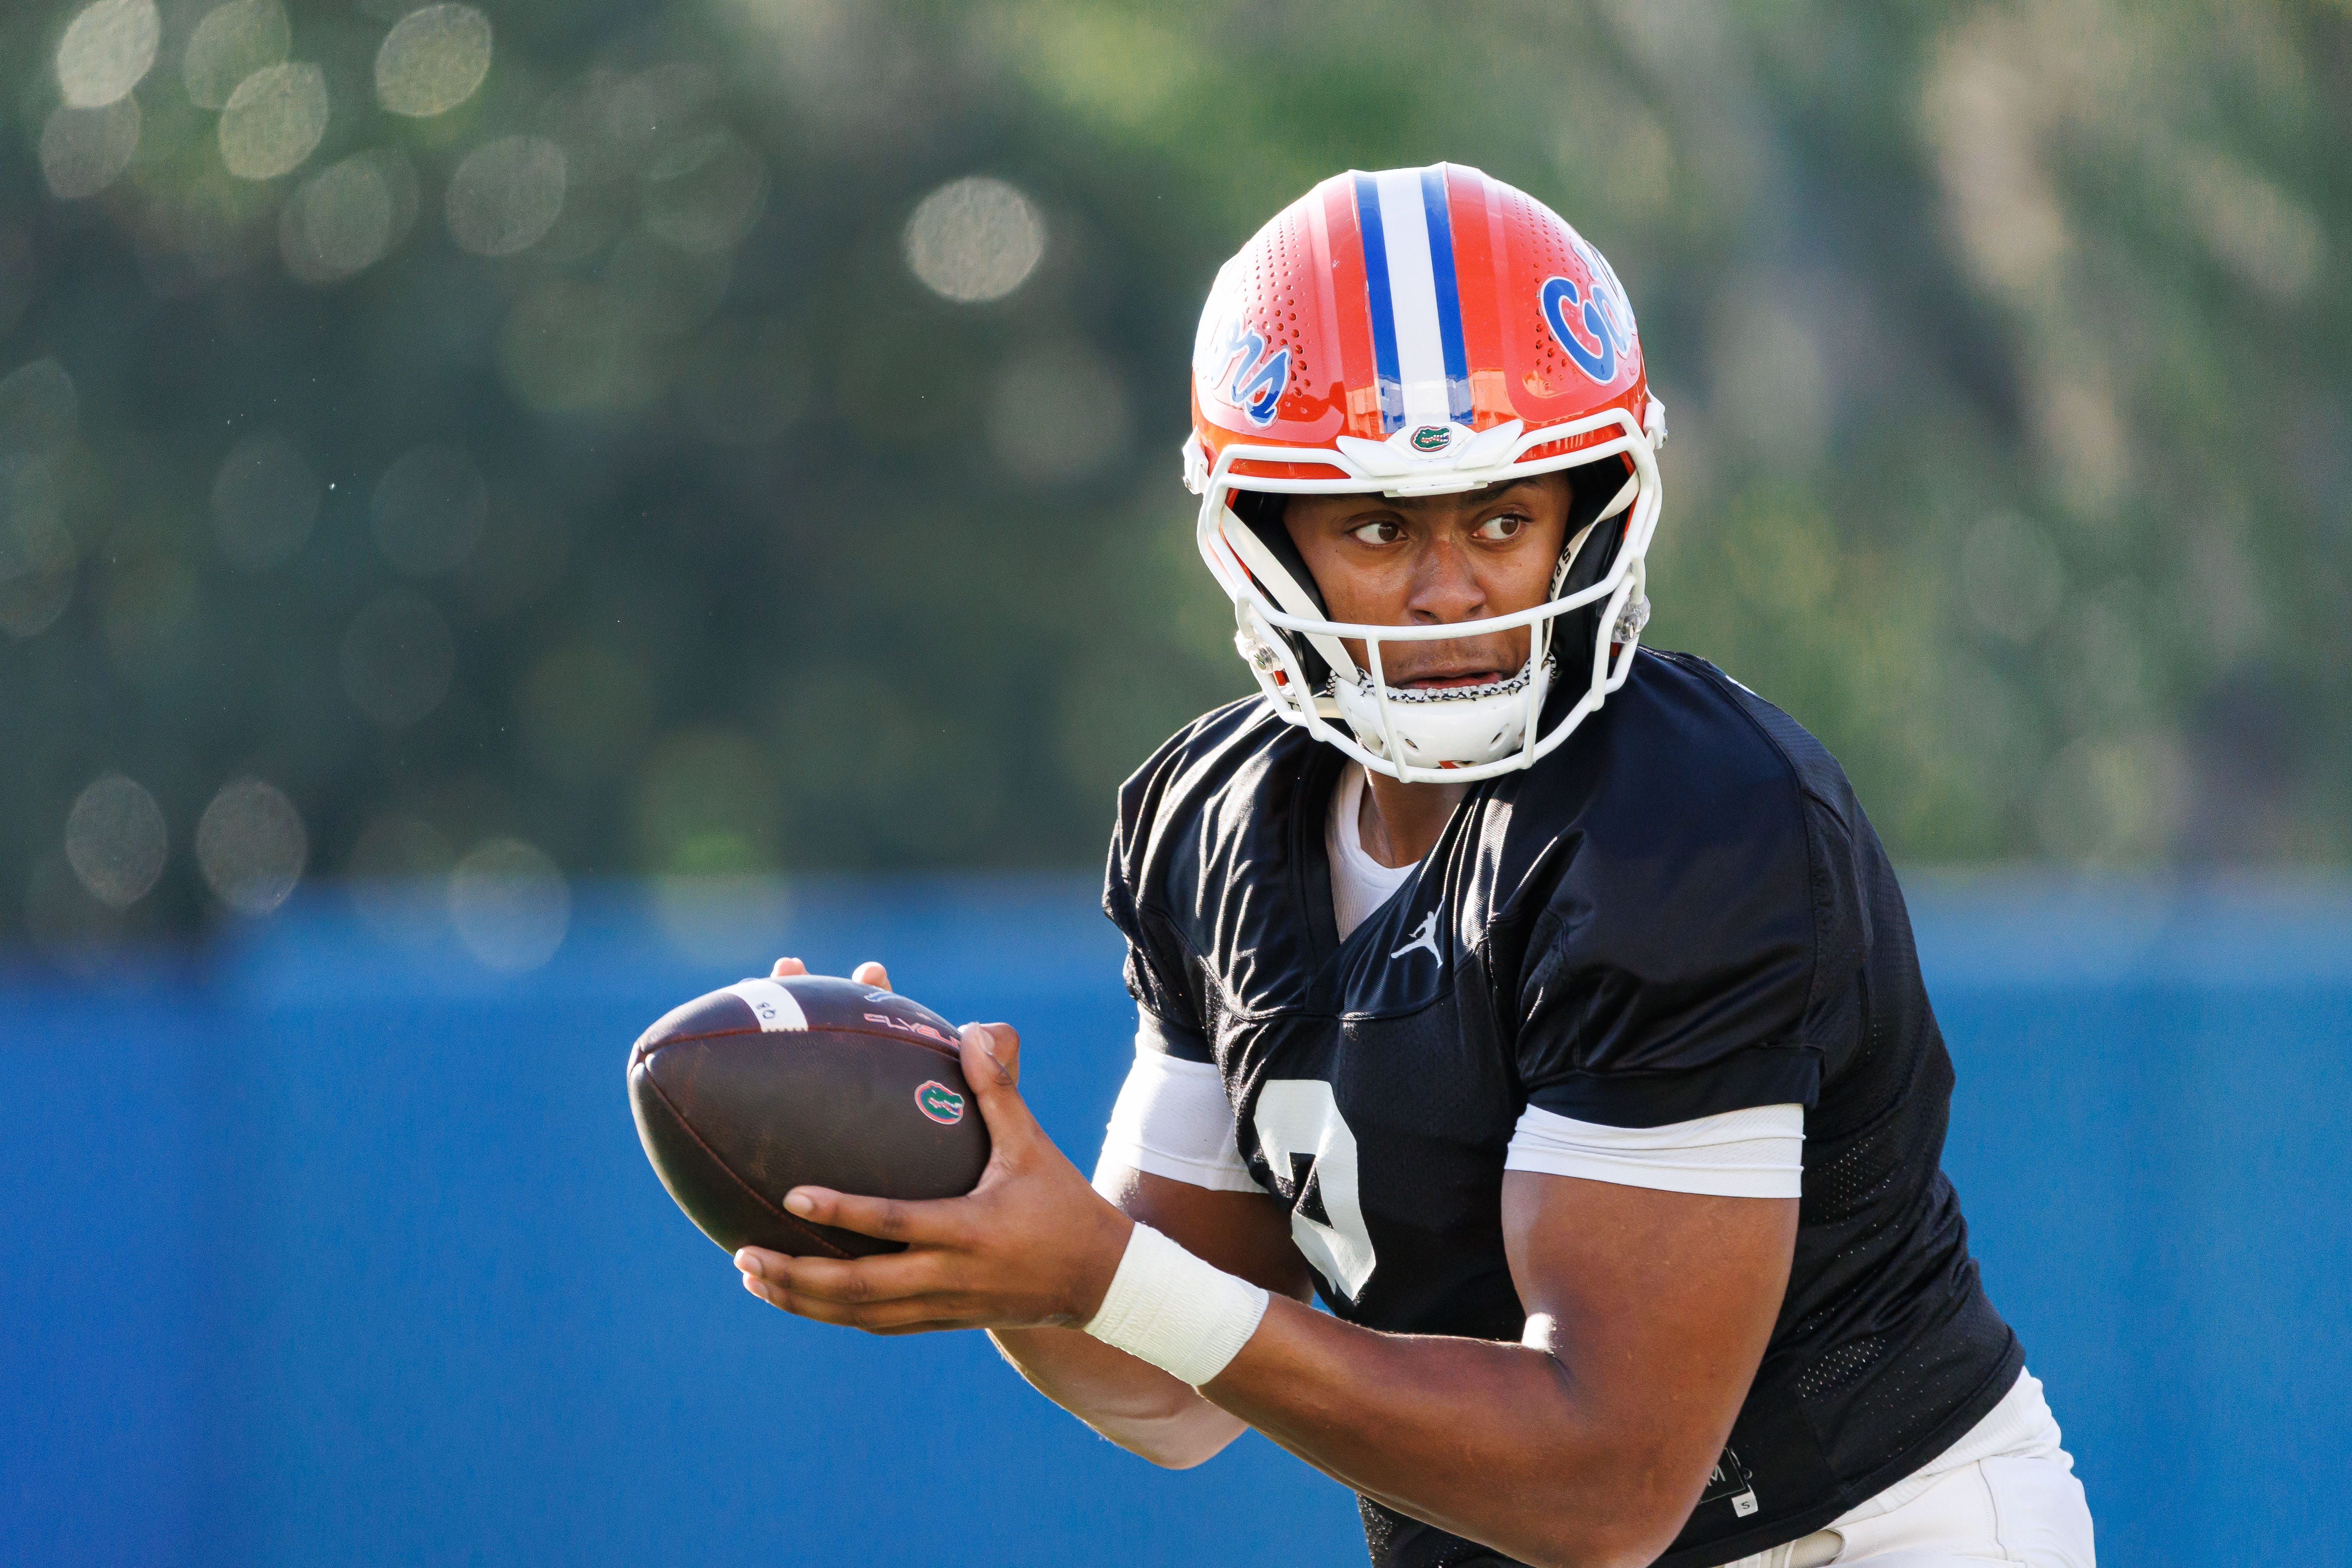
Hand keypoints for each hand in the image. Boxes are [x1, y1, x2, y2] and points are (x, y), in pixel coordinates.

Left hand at [735, 958, 1133, 1334]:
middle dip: (796, 1275)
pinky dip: (831, 1312)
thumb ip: (999, 1092)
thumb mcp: (1033, 1145)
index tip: (790, 1194)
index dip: (842, 1212)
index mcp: (970, 1230)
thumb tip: (976, 1030)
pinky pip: (876, 1323)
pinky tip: (797, 1296)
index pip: (894, 1224)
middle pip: (859, 1288)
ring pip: (858, 1314)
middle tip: (743, 1254)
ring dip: (801, 1300)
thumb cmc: (1064, 1204)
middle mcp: (950, 1276)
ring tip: (752, 1276)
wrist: (1100, 1281)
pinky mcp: (942, 1321)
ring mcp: (944, 1307)